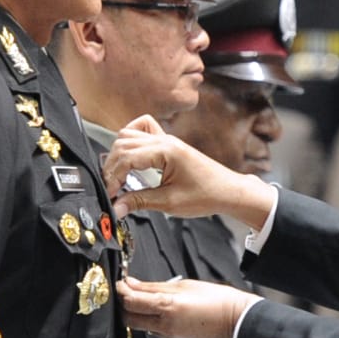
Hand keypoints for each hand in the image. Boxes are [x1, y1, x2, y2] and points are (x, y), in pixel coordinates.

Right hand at [103, 115, 274, 227]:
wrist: (228, 191)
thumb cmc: (207, 195)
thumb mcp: (169, 203)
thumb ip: (139, 202)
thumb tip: (116, 207)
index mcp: (166, 150)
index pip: (126, 157)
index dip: (112, 176)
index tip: (110, 195)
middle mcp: (164, 140)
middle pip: (123, 143)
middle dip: (112, 166)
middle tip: (112, 190)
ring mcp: (166, 139)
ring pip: (129, 135)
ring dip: (118, 154)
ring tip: (119, 177)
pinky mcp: (168, 144)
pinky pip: (142, 131)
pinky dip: (130, 142)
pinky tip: (131, 159)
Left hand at [117, 275, 259, 337]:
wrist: (240, 323)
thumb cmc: (220, 301)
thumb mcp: (186, 285)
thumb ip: (155, 286)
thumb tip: (133, 284)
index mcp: (168, 307)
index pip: (131, 301)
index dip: (121, 291)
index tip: (121, 284)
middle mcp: (166, 326)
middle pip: (130, 318)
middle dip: (125, 306)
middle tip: (129, 293)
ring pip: (144, 326)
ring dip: (142, 314)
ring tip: (153, 301)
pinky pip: (159, 333)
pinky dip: (157, 323)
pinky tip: (169, 313)